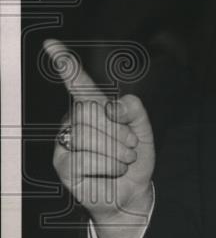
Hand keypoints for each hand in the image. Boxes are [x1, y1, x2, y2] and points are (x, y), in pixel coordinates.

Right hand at [43, 39, 154, 237]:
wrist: (132, 192)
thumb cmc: (133, 159)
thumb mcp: (142, 130)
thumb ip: (134, 110)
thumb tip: (111, 107)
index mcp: (93, 107)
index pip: (77, 81)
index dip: (65, 64)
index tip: (52, 44)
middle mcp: (73, 120)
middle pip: (89, 110)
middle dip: (118, 131)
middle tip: (129, 146)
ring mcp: (65, 142)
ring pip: (88, 135)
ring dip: (116, 151)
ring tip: (124, 160)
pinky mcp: (63, 165)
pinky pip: (87, 159)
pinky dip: (109, 167)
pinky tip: (112, 172)